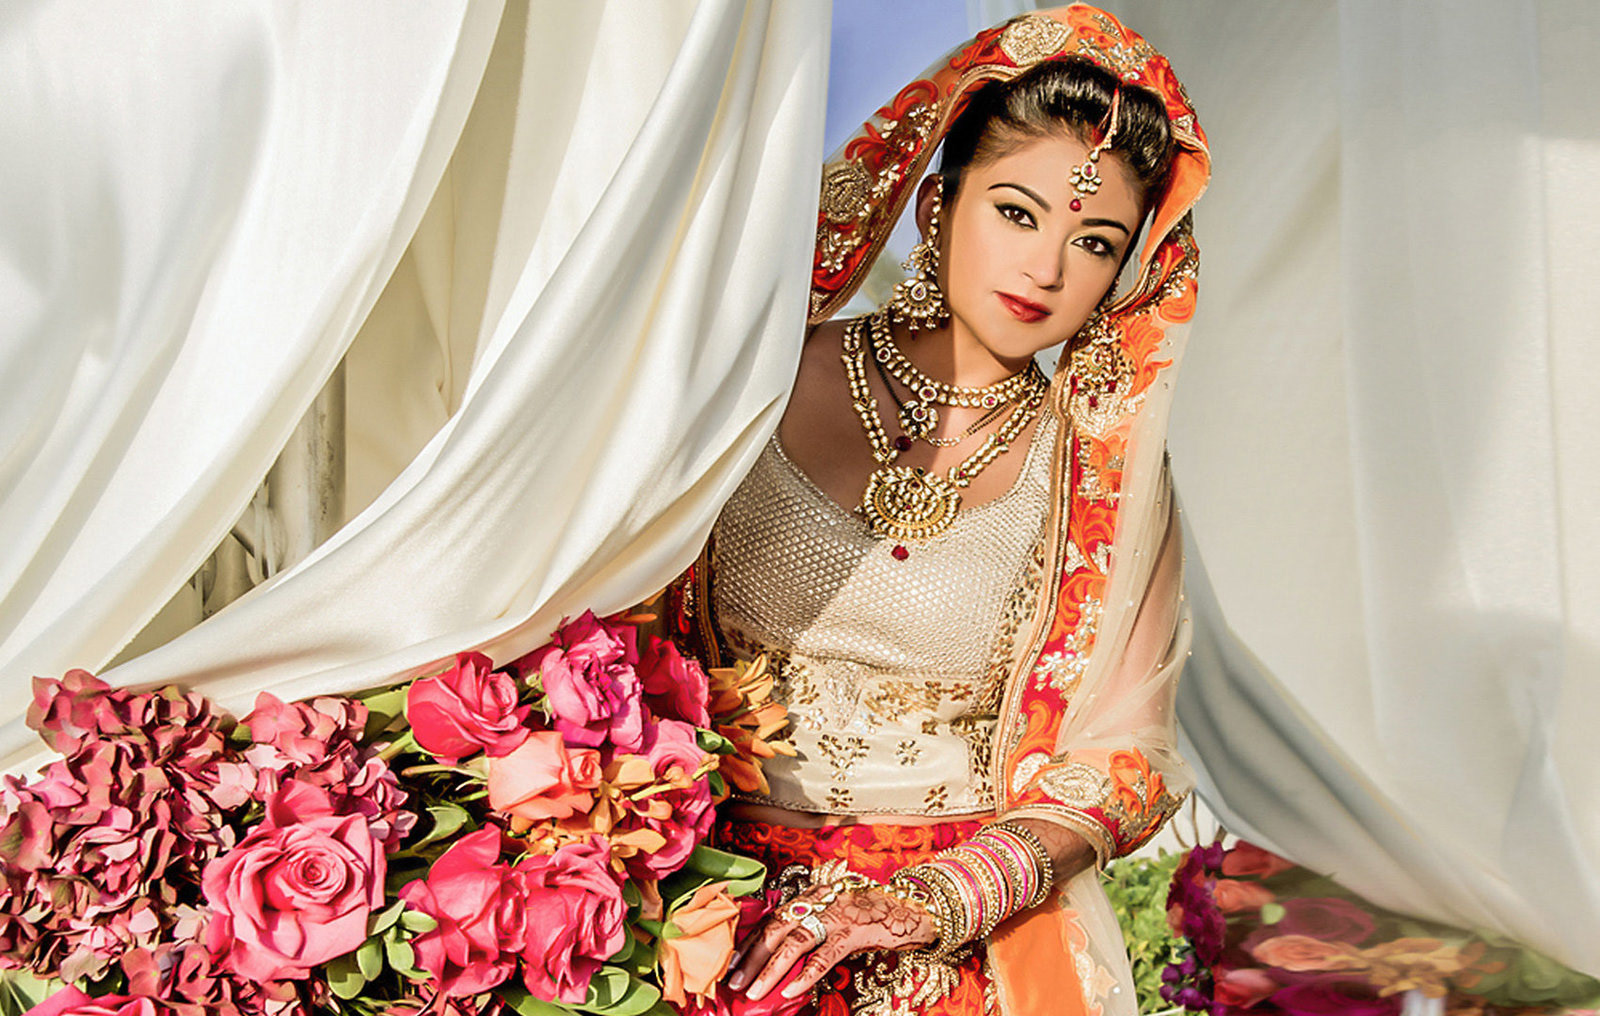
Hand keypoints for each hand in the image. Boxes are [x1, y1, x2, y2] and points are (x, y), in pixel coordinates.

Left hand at [726, 881, 935, 1001]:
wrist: (911, 906)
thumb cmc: (872, 913)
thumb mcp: (836, 912)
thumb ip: (812, 926)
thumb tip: (783, 959)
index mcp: (811, 895)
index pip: (771, 919)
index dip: (749, 941)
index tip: (730, 962)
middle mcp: (819, 900)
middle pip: (775, 929)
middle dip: (751, 956)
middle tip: (732, 979)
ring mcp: (836, 914)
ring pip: (795, 943)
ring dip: (770, 969)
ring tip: (754, 991)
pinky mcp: (855, 931)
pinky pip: (825, 955)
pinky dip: (806, 974)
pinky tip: (792, 989)